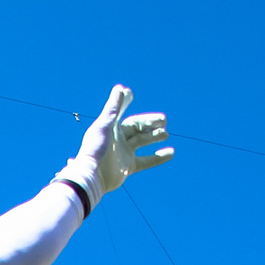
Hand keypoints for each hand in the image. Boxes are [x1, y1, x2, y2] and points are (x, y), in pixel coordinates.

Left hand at [68, 84, 174, 205]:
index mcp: (110, 128)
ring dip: (155, 137)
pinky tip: (171, 152)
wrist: (92, 176)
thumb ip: (114, 107)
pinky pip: (146, 161)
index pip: (124, 113)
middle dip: (151, 123)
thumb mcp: (105, 125)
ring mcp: (123, 153)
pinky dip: (158, 158)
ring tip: (165, 134)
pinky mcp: (128, 167)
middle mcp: (117, 140)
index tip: (131, 93)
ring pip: (143, 142)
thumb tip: (122, 88)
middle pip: (138, 128)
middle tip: (164, 120)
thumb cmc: (96, 148)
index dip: (127, 103)